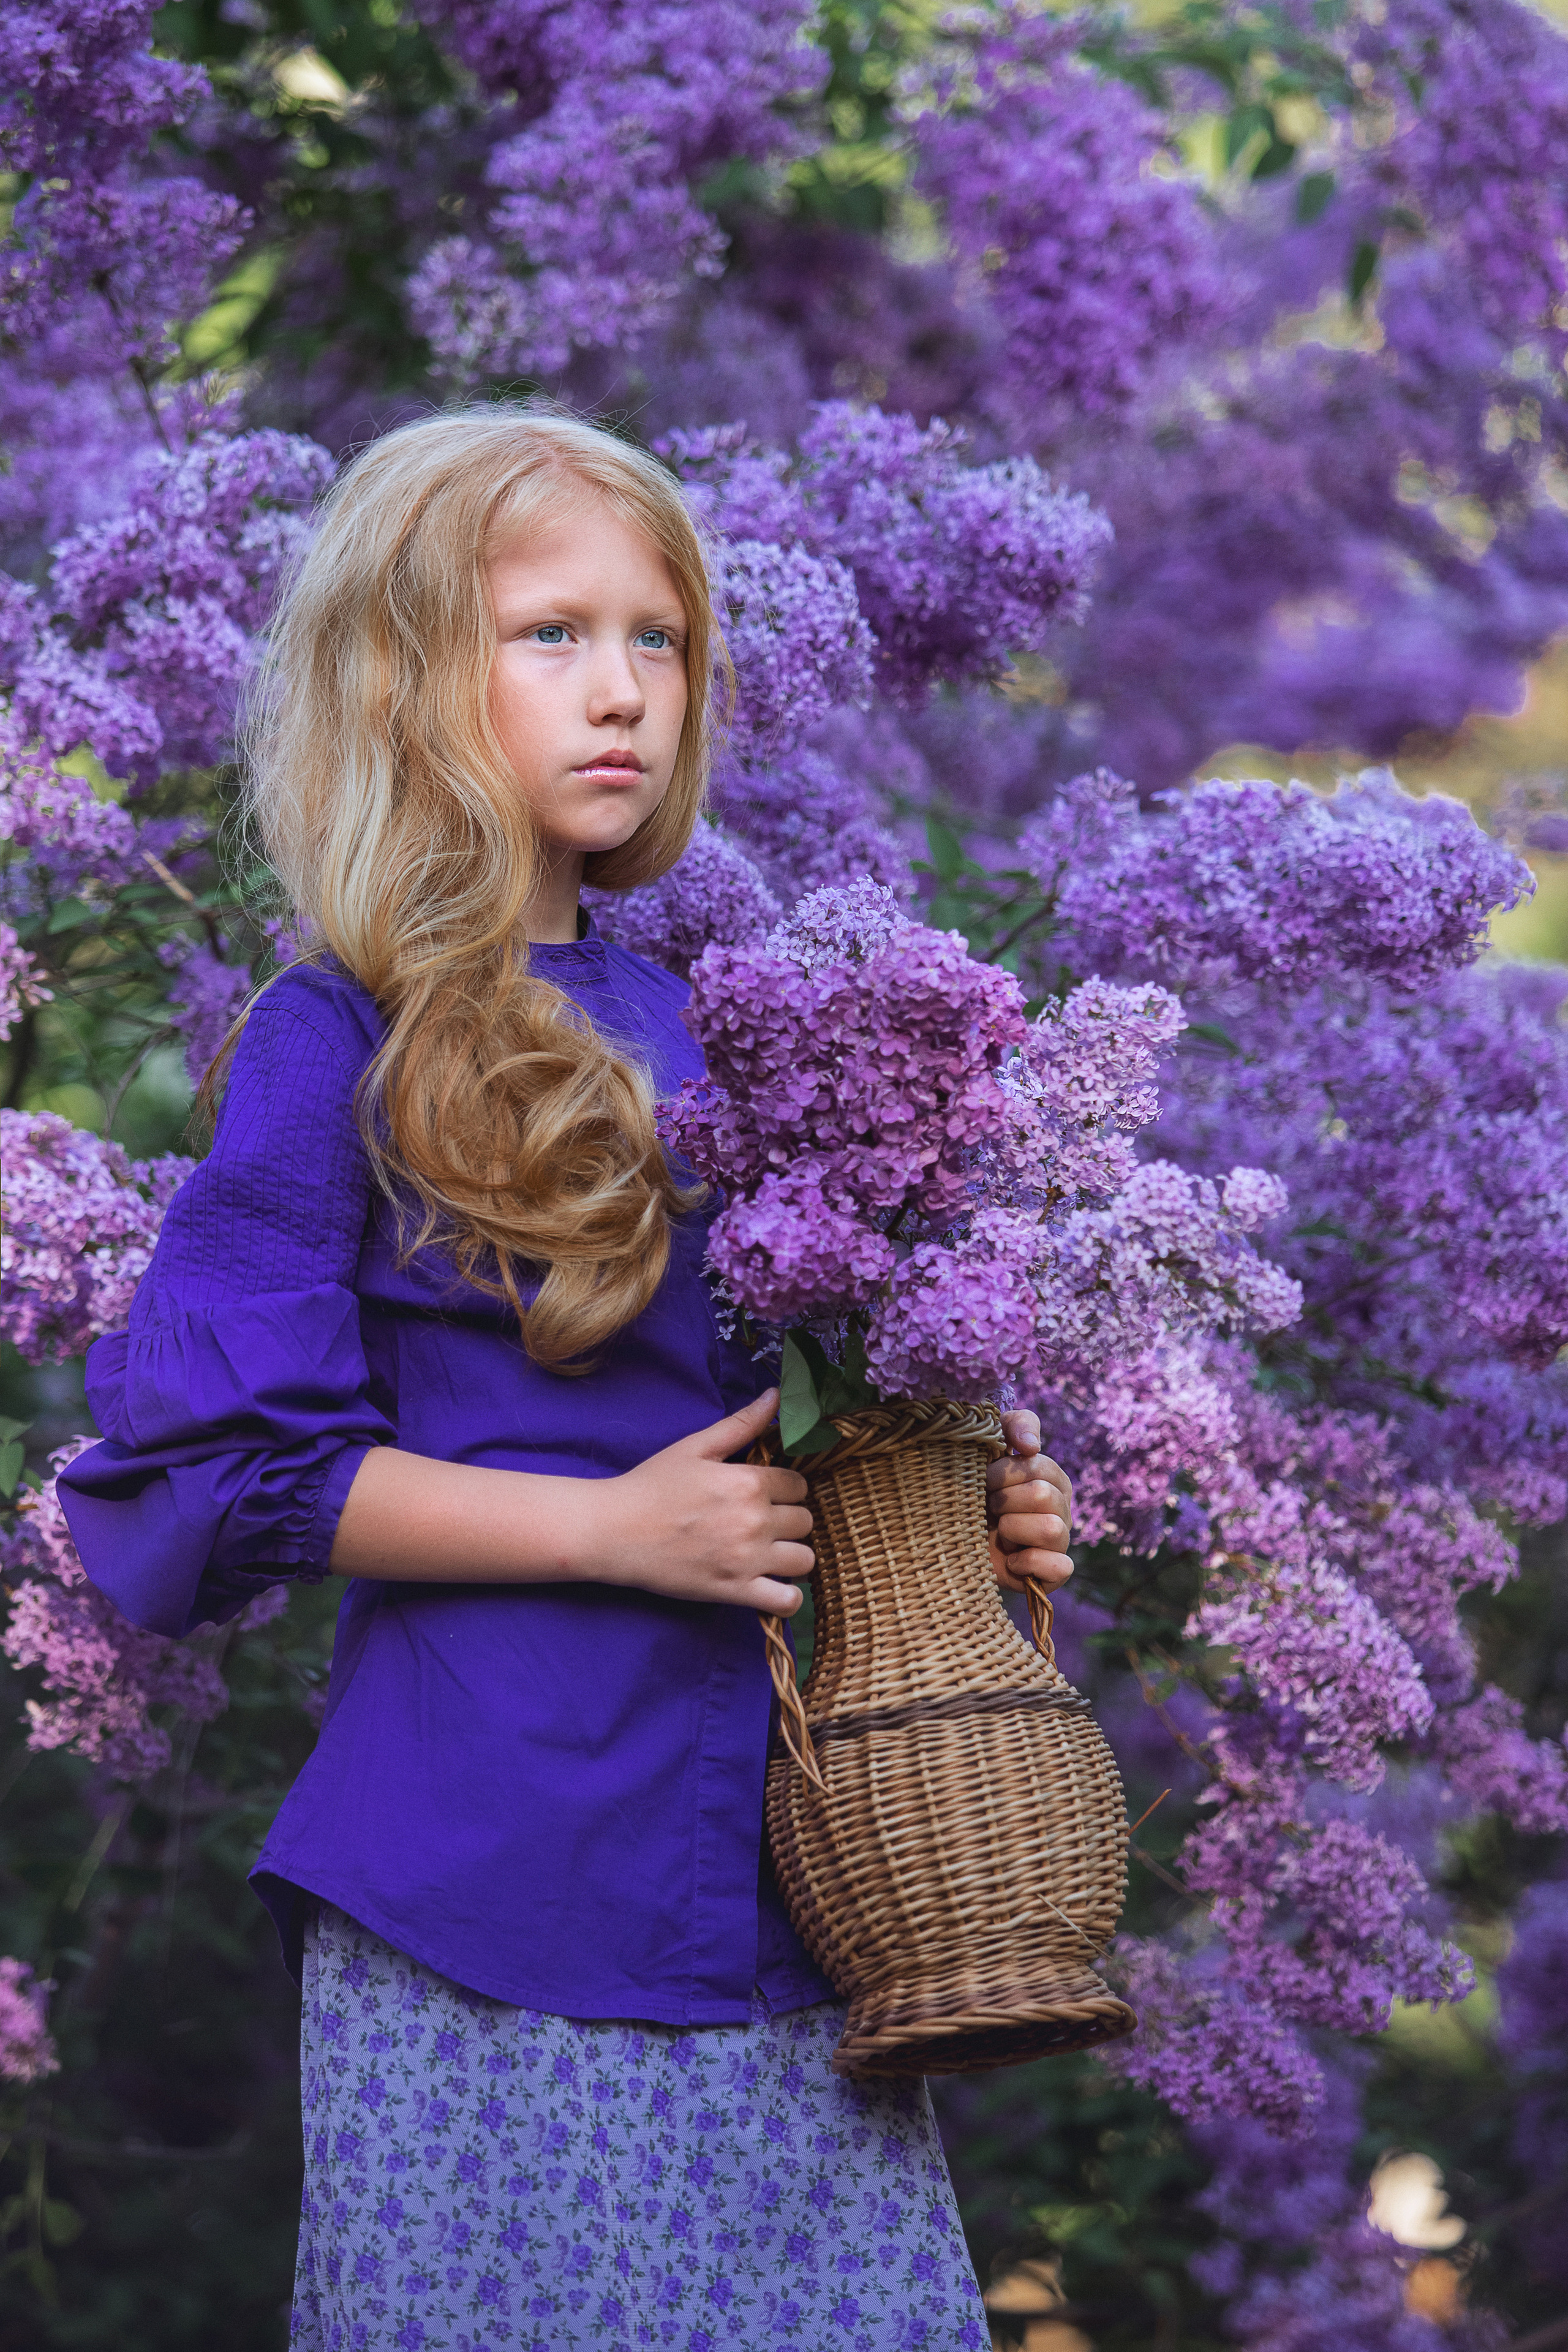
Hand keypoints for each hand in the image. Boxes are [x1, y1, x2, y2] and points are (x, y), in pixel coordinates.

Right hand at [597, 1388, 813, 1616]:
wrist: (614, 1531)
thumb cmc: (652, 1485)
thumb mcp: (696, 1447)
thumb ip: (742, 1424)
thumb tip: (776, 1395)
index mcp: (749, 1482)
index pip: (798, 1485)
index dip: (784, 1489)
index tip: (765, 1495)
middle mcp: (754, 1520)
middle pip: (804, 1521)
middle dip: (788, 1520)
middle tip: (761, 1523)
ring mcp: (746, 1559)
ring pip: (804, 1560)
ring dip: (791, 1556)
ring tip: (768, 1553)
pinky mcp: (734, 1591)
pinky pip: (787, 1602)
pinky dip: (787, 1597)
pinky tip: (772, 1585)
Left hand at [986, 1407, 1073, 1595]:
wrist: (950, 1540)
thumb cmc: (972, 1490)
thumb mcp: (987, 1448)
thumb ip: (1013, 1426)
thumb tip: (1031, 1445)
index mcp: (1052, 1478)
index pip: (1037, 1466)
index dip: (1002, 1473)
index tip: (982, 1480)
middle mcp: (1061, 1508)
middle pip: (1043, 1495)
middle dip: (1004, 1501)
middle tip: (987, 1509)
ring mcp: (1060, 1541)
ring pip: (1051, 1528)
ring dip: (1013, 1530)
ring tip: (998, 1533)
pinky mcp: (1054, 1573)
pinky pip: (1060, 1567)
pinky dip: (1029, 1563)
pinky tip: (1011, 1560)